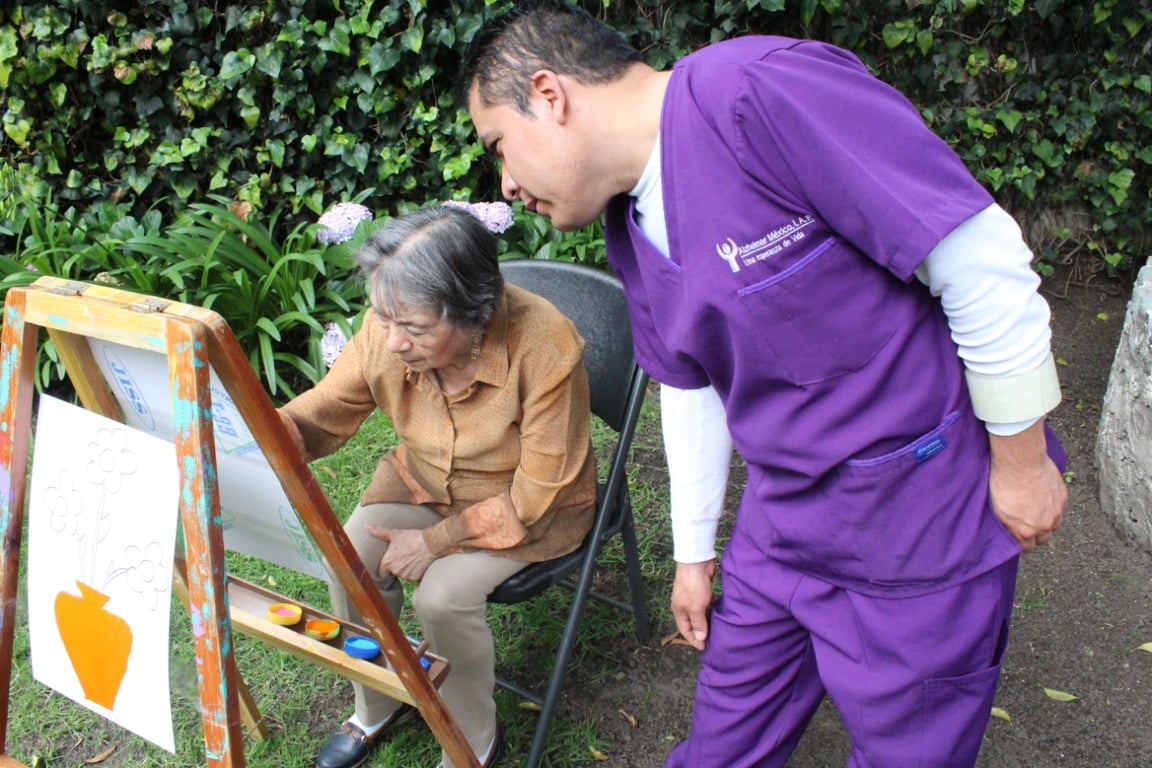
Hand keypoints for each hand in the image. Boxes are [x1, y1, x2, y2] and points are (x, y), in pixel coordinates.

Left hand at [366, 526, 436, 580]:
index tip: (390, 562)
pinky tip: (418, 562)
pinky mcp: (416, 578)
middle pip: (393, 572)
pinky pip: (413, 577)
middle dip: (397, 566)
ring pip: (403, 574)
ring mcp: (406, 575)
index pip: (381, 572)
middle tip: (404, 556)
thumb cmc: (412, 538)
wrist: (431, 543)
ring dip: (406, 569)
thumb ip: (378, 532)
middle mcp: (395, 570)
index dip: (385, 567)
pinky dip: (415, 572)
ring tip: (412, 558)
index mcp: (387, 562)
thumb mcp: (395, 534)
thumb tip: (366, 526)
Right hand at [671, 559, 715, 650]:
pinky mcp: (702, 590)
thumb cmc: (693, 586)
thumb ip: (698, 623)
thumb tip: (700, 638)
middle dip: (701, 632)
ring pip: (701, 613)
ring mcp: (693, 597)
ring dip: (708, 620)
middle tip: (713, 640)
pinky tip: (720, 613)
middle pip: (693, 622)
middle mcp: (684, 605)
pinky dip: (712, 609)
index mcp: (679, 611)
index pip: (685, 630)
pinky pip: (707, 604)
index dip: (694, 640)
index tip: (704, 648)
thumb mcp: (696, 608)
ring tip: (718, 629)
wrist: (696, 562)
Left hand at [988, 420, 1067, 551]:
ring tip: (1036, 511)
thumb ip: (1008, 526)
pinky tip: (1043, 498)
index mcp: (1026, 531)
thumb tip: (1012, 533)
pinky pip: (1060, 510)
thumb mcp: (998, 510)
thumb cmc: (1004, 483)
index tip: (1020, 537)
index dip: (1023, 543)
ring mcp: (1056, 512)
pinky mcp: (1063, 498)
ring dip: (1047, 521)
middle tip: (1028, 524)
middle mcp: (1044, 525)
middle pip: (1043, 539)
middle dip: (1036, 534)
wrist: (1020, 461)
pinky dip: (1053, 507)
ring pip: (1054, 525)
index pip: (1028, 547)